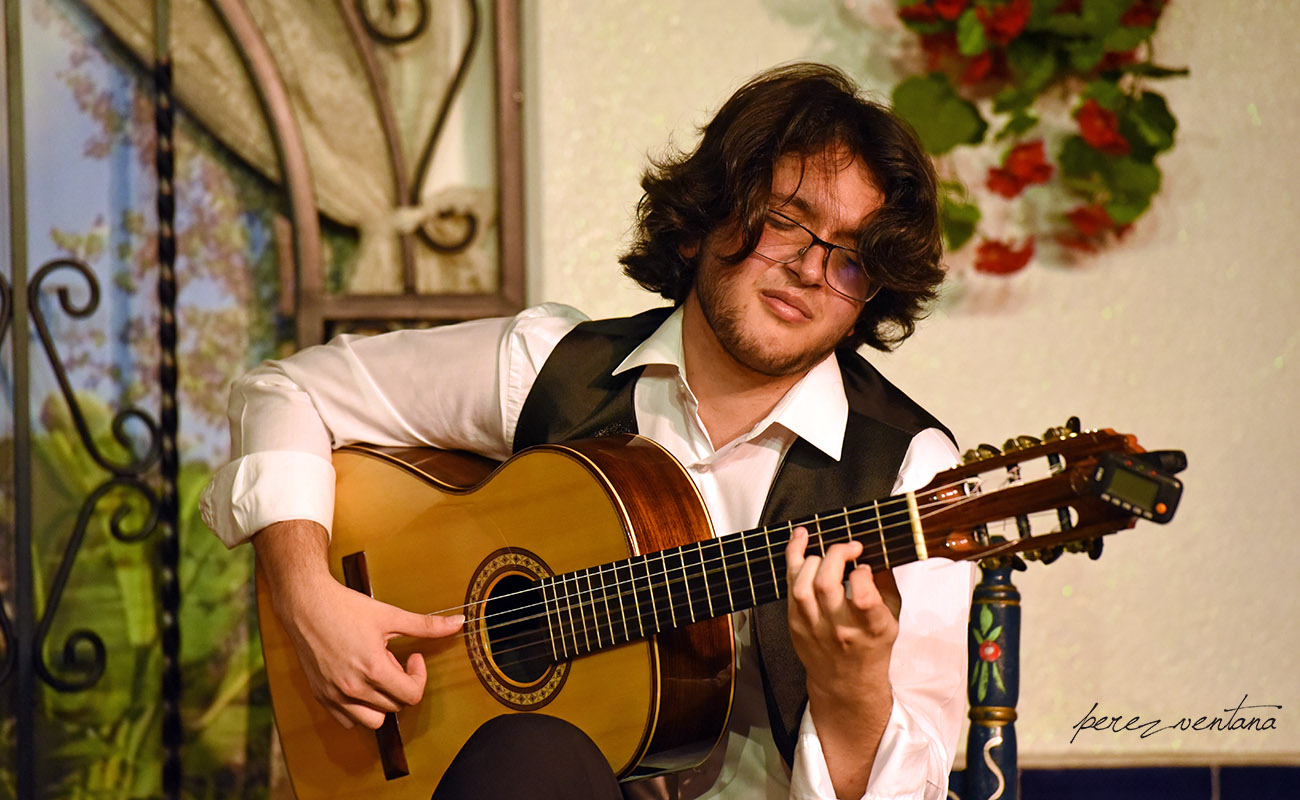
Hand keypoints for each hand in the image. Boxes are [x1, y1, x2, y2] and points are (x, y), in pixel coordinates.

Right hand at [254, 520, 463, 729]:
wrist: (306, 604)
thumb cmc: (346, 607)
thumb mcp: (390, 615)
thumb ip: (426, 625)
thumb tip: (459, 623)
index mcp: (373, 669)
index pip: (411, 696)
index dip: (419, 676)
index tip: (413, 657)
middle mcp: (354, 688)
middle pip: (395, 707)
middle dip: (401, 685)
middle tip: (393, 659)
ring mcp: (335, 695)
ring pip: (372, 720)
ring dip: (382, 703)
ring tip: (377, 675)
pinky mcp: (321, 696)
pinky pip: (347, 720)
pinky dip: (359, 709)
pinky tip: (359, 683)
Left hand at [785, 526, 896, 797]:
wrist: (846, 682)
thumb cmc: (872, 645)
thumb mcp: (891, 619)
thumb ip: (885, 585)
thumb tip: (876, 551)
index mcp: (870, 629)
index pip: (862, 598)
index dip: (861, 574)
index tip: (864, 567)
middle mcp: (839, 629)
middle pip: (826, 585)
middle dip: (836, 555)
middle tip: (848, 548)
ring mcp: (812, 627)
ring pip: (801, 586)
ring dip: (812, 559)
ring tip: (827, 551)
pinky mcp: (795, 624)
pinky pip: (788, 587)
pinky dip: (792, 559)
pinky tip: (800, 539)